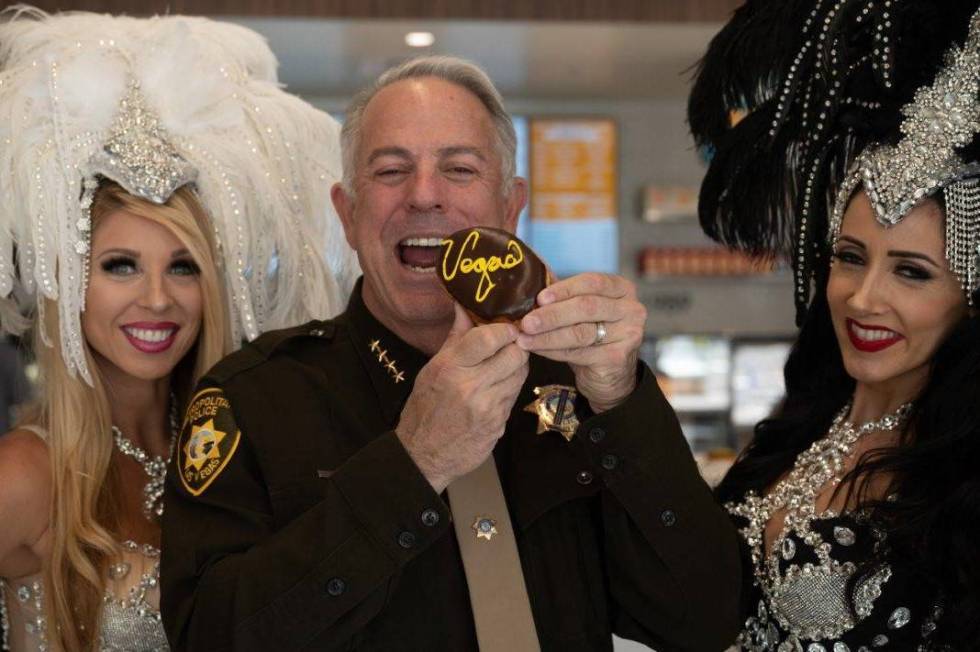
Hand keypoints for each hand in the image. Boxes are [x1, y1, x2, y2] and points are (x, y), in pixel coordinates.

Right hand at [396, 304, 529, 492]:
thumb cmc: (424, 408)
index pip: (490, 337)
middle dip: (517, 346)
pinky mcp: (499, 424)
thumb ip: (455, 337)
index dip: (505, 329)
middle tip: (511, 343)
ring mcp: (489, 408)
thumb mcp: (433, 369)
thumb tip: (464, 305)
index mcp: (451, 368)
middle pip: (515, 354)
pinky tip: (498, 387)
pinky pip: (515, 396)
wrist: (423, 455)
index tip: (506, 327)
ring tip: (504, 364)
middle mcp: (472, 387)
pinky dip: (511, 387)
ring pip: (520, 374)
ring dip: (517, 366)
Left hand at [517, 272, 645, 412]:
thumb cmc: (592, 334)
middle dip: (552, 315)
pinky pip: (579, 352)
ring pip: (580, 332)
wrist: (610, 373)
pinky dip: (553, 351)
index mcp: (622, 288)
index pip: (592, 282)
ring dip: (548, 335)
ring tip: (525, 337)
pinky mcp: (618, 357)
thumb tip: (530, 288)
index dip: (564, 289)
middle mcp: (631, 309)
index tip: (540, 298)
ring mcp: (629, 334)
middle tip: (527, 321)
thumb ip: (565, 297)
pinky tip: (536, 349)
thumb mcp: (583, 311)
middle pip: (586, 307)